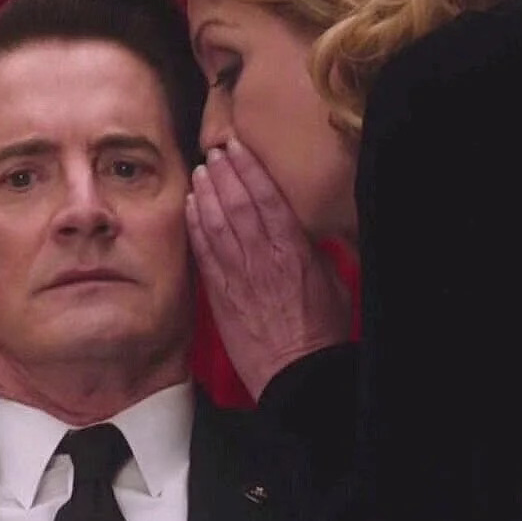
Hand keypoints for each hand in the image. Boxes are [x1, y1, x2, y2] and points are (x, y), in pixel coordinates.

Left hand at [186, 138, 352, 399]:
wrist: (297, 373)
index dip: (249, 169)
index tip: (238, 147)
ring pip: (216, 224)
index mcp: (293, 250)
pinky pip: (204, 254)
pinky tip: (190, 208)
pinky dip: (195, 227)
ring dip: (206, 194)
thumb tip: (304, 229)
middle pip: (237, 204)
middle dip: (224, 174)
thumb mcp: (331, 281)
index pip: (267, 198)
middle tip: (214, 150)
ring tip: (201, 172)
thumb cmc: (321, 329)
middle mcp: (262, 257)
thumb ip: (312, 250)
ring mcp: (238, 276)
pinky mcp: (220, 295)